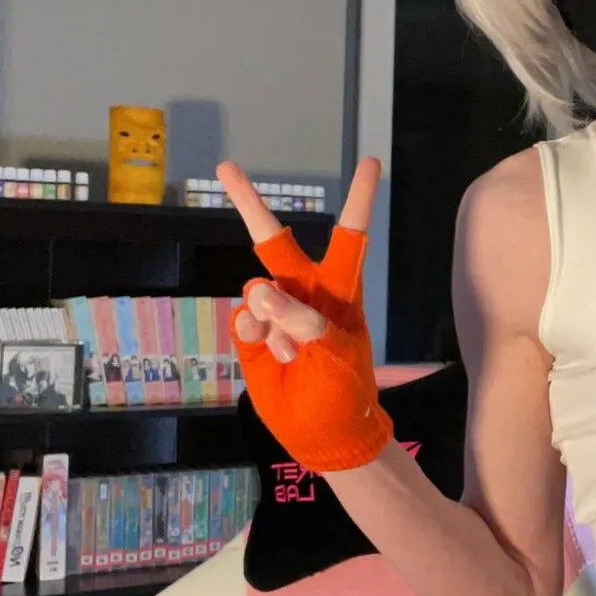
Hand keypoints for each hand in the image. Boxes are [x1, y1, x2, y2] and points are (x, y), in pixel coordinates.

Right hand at [221, 156, 393, 471]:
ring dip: (271, 318)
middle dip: (249, 205)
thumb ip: (302, 320)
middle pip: (274, 242)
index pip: (350, 237)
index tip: (369, 160)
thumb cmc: (344, 390)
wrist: (324, 434)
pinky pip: (243, 320)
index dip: (359, 199)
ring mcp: (274, 313)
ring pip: (257, 291)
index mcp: (340, 290)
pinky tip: (275, 355)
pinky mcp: (251, 336)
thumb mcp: (335, 354)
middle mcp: (304, 292)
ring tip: (292, 352)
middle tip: (226, 168)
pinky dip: (255, 336)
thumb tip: (260, 290)